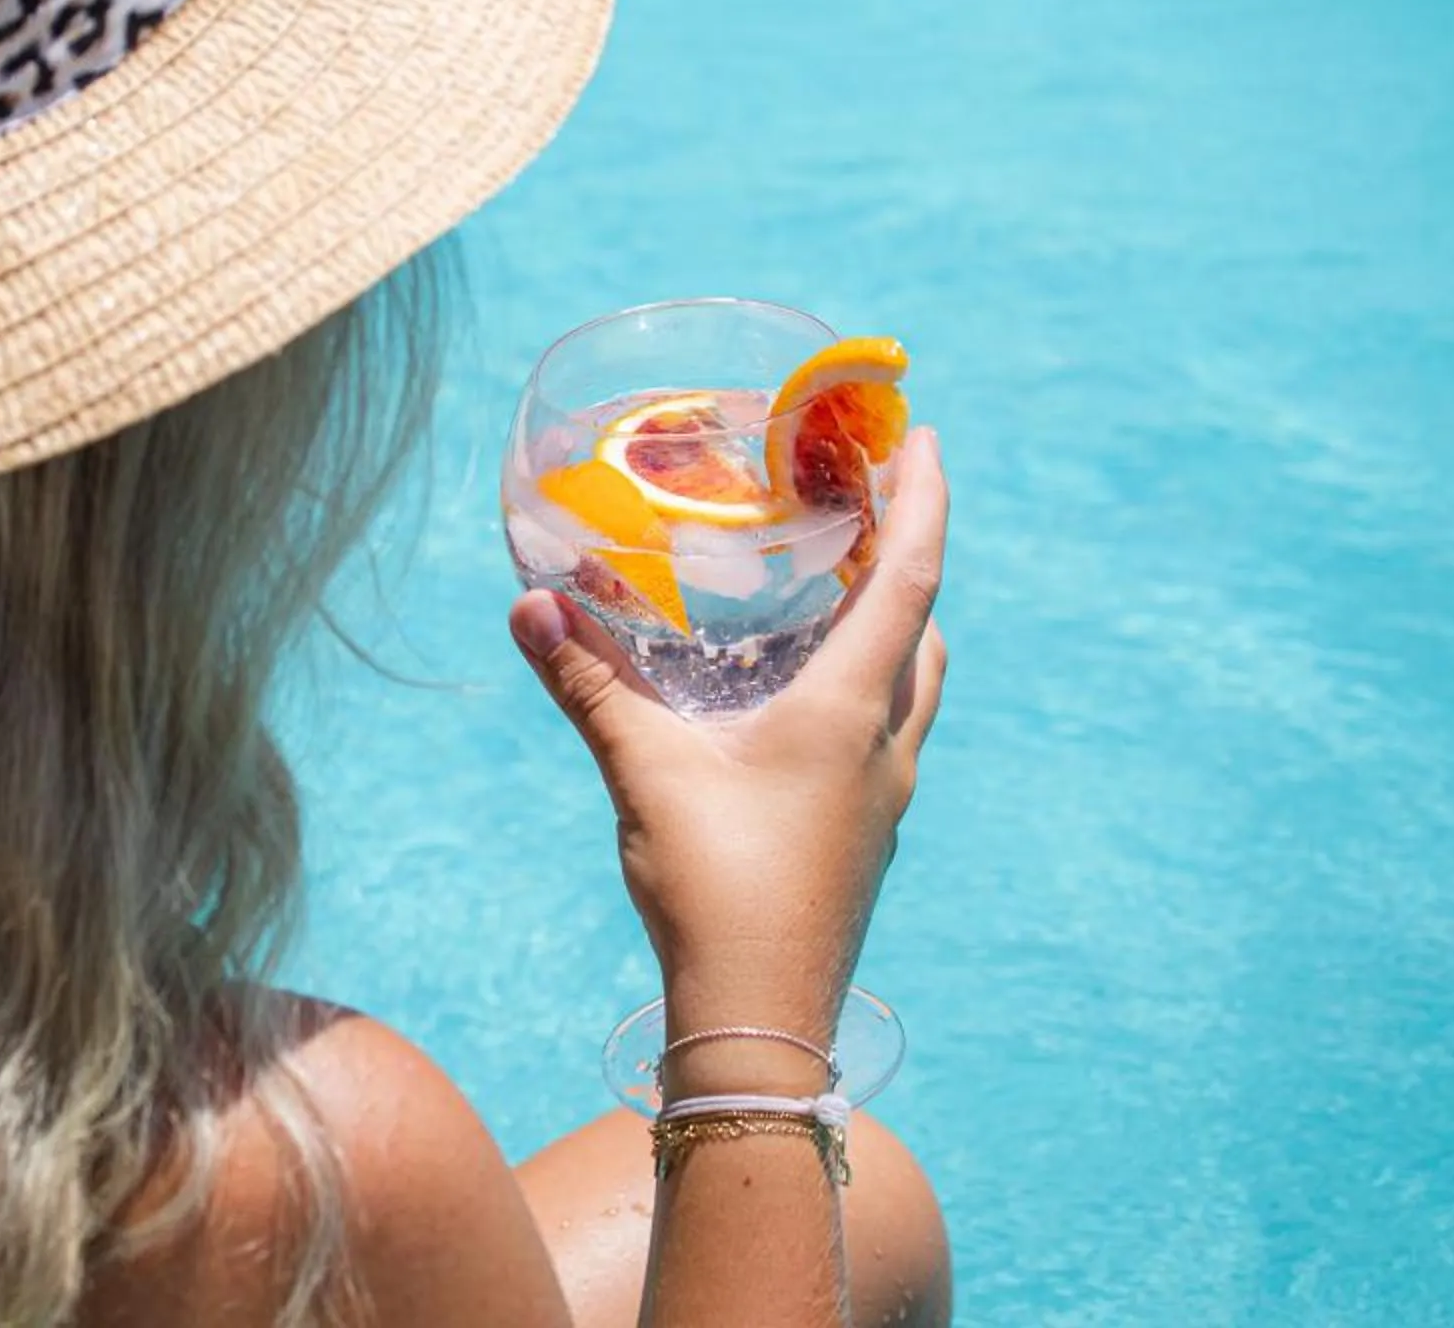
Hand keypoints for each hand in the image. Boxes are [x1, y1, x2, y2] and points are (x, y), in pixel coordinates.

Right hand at [510, 427, 948, 1035]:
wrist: (762, 1019)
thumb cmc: (717, 891)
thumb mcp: (643, 772)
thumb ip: (590, 685)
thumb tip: (530, 606)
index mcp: (848, 712)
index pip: (910, 580)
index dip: (922, 501)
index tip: (923, 435)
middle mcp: (883, 745)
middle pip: (922, 626)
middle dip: (907, 555)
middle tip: (869, 502)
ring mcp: (881, 794)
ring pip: (911, 683)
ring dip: (893, 622)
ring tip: (841, 583)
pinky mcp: (864, 831)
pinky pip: (883, 728)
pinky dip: (865, 680)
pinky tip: (802, 689)